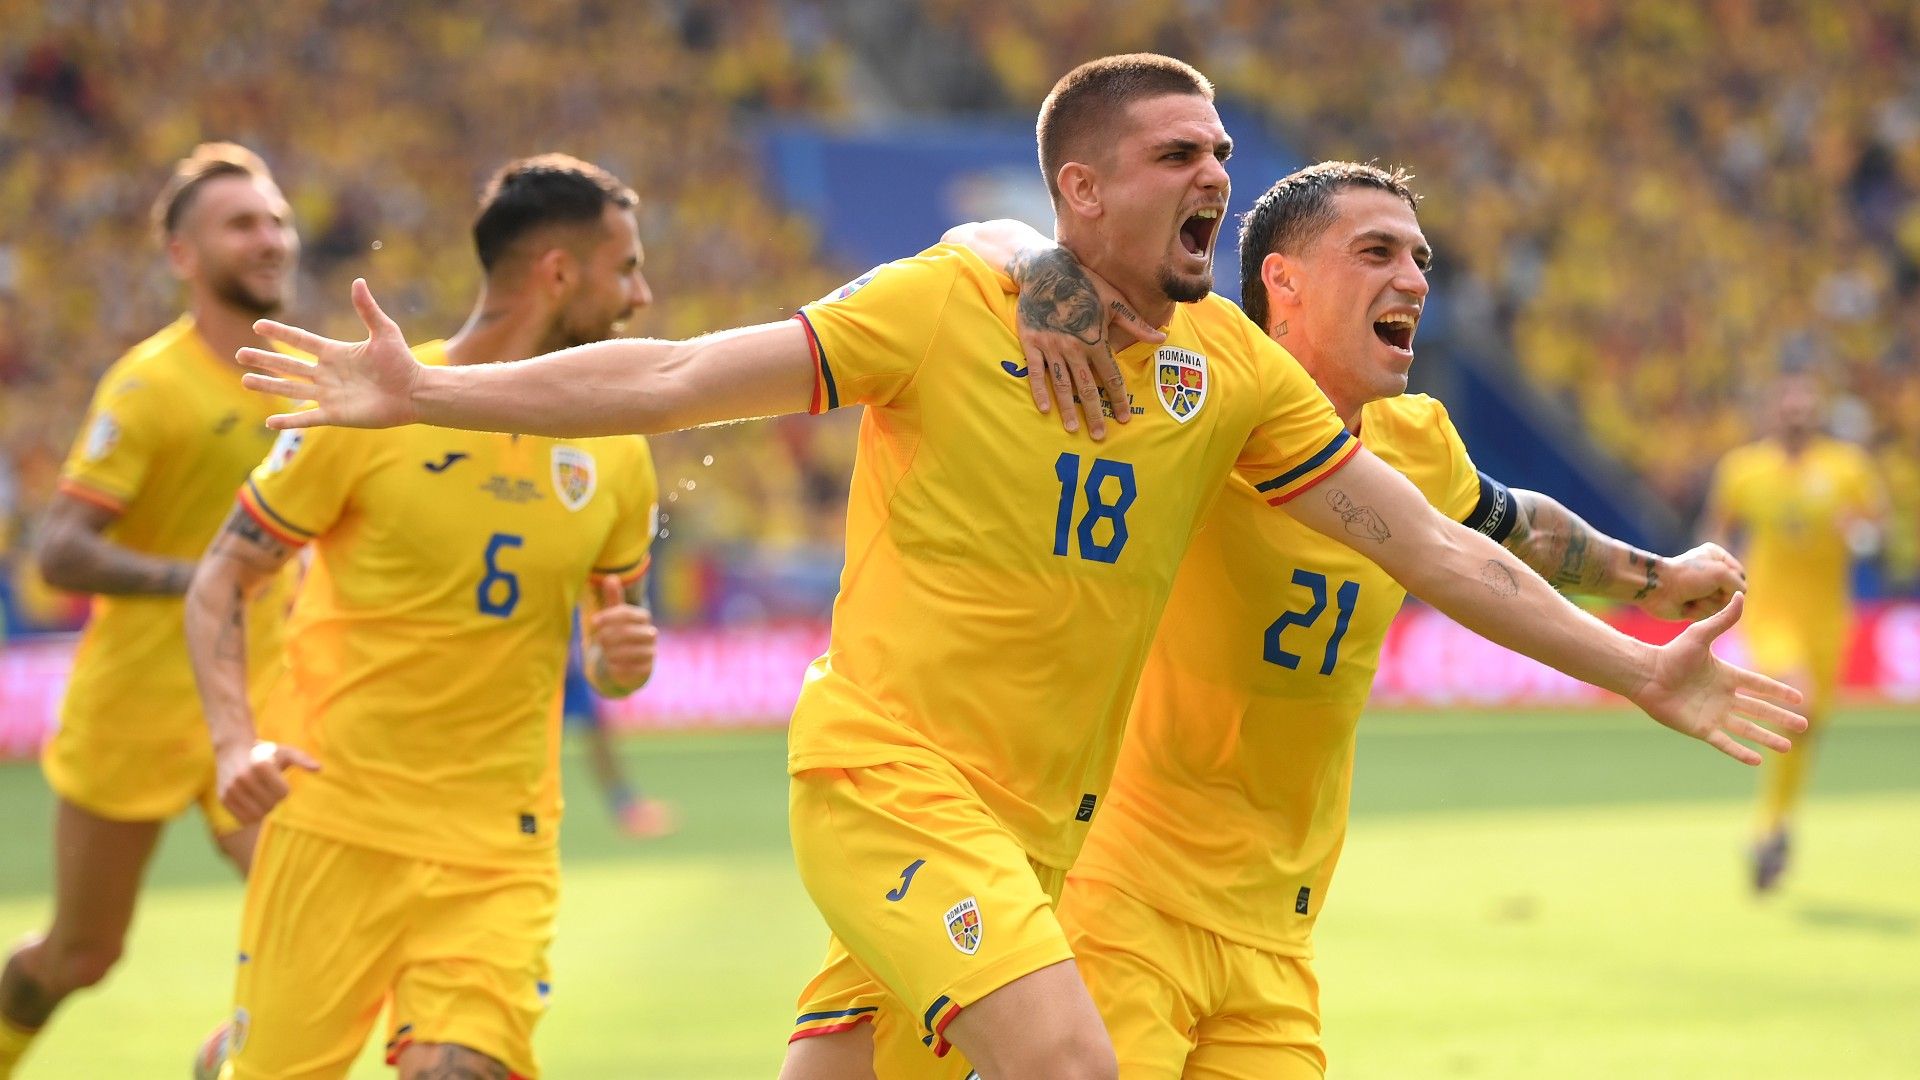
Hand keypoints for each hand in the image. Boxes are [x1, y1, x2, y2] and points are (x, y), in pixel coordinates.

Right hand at [215, 740, 319, 823]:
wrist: (232, 750)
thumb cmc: (266, 753)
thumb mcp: (285, 752)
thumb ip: (303, 760)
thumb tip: (319, 769)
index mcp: (260, 765)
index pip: (283, 793)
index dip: (284, 789)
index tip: (279, 781)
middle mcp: (243, 777)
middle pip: (270, 805)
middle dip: (274, 800)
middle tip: (269, 789)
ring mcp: (231, 788)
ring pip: (257, 815)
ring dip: (264, 809)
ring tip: (261, 796)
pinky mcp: (223, 798)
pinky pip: (243, 819)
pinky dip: (251, 815)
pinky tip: (252, 803)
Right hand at [238, 278, 423, 430]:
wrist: (414, 392)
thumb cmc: (402, 362)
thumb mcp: (384, 332)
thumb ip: (368, 309)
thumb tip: (358, 281)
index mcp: (335, 352)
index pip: (300, 340)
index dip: (280, 333)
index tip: (258, 325)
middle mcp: (327, 373)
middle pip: (288, 365)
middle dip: (264, 359)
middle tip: (239, 354)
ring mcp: (329, 395)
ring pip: (291, 389)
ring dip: (268, 386)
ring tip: (245, 381)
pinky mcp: (336, 414)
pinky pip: (308, 418)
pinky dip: (290, 420)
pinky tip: (270, 422)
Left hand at [587, 575, 657, 693]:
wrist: (626, 662)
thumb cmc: (618, 634)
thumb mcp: (614, 616)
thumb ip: (613, 598)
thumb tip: (611, 576)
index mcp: (643, 617)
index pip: (627, 612)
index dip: (609, 616)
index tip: (593, 621)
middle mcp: (650, 633)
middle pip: (627, 632)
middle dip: (608, 636)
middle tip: (598, 640)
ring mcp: (651, 651)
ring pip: (629, 650)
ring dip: (611, 651)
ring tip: (604, 652)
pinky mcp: (647, 668)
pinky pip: (630, 667)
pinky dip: (617, 666)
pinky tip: (611, 663)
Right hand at [1011, 247, 1164, 439]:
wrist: (1045, 269)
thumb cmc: (1084, 284)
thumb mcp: (1113, 301)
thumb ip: (1135, 323)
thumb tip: (1161, 339)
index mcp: (1095, 339)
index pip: (1111, 376)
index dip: (1118, 398)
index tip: (1123, 418)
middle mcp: (1074, 348)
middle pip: (1087, 387)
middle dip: (1094, 413)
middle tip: (1100, 435)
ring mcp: (1051, 347)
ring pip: (1061, 384)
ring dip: (1068, 408)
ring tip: (1072, 428)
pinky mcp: (1032, 343)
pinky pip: (1036, 372)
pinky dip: (1039, 391)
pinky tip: (1045, 409)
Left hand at [1627, 593, 1806, 764]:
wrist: (1646, 675)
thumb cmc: (1671, 654)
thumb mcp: (1701, 635)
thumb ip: (1723, 619)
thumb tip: (1740, 593)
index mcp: (1726, 676)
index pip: (1759, 685)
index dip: (1779, 692)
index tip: (1800, 698)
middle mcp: (1723, 697)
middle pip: (1759, 709)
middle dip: (1781, 718)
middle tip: (1803, 725)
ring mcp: (1713, 714)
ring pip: (1747, 728)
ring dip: (1767, 737)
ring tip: (1787, 746)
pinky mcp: (1700, 728)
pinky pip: (1725, 742)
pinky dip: (1740, 751)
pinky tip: (1757, 760)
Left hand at [1640, 543, 1744, 620]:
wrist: (1658, 589)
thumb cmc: (1687, 576)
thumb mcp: (1721, 573)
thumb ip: (1739, 585)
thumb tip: (1738, 599)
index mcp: (1717, 557)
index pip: (1740, 577)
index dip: (1730, 582)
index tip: (1712, 576)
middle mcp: (1712, 573)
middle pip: (1732, 594)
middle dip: (1717, 595)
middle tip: (1699, 588)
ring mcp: (1704, 590)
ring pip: (1721, 607)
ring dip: (1706, 604)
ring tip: (1691, 597)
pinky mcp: (1696, 606)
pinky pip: (1709, 616)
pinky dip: (1698, 612)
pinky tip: (1686, 606)